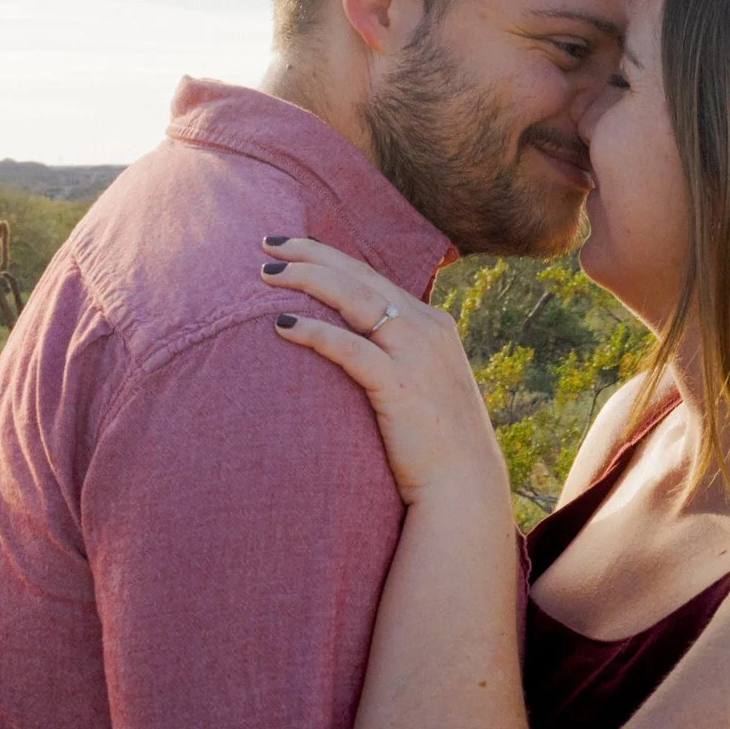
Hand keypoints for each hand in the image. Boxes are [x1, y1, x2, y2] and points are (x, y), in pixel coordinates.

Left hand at [261, 236, 507, 506]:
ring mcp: (415, 353)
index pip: (372, 276)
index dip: (330, 256)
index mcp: (431, 324)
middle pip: (359, 276)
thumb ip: (397, 359)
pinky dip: (315, 332)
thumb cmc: (435, 443)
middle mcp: (425, 328)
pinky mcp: (399, 385)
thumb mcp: (423, 385)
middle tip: (268, 244)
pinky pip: (350, 348)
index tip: (294, 247)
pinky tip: (282, 325)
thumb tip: (357, 351)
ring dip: (307, 280)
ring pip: (354, 299)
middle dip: (311, 254)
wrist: (463, 484)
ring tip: (266, 275)